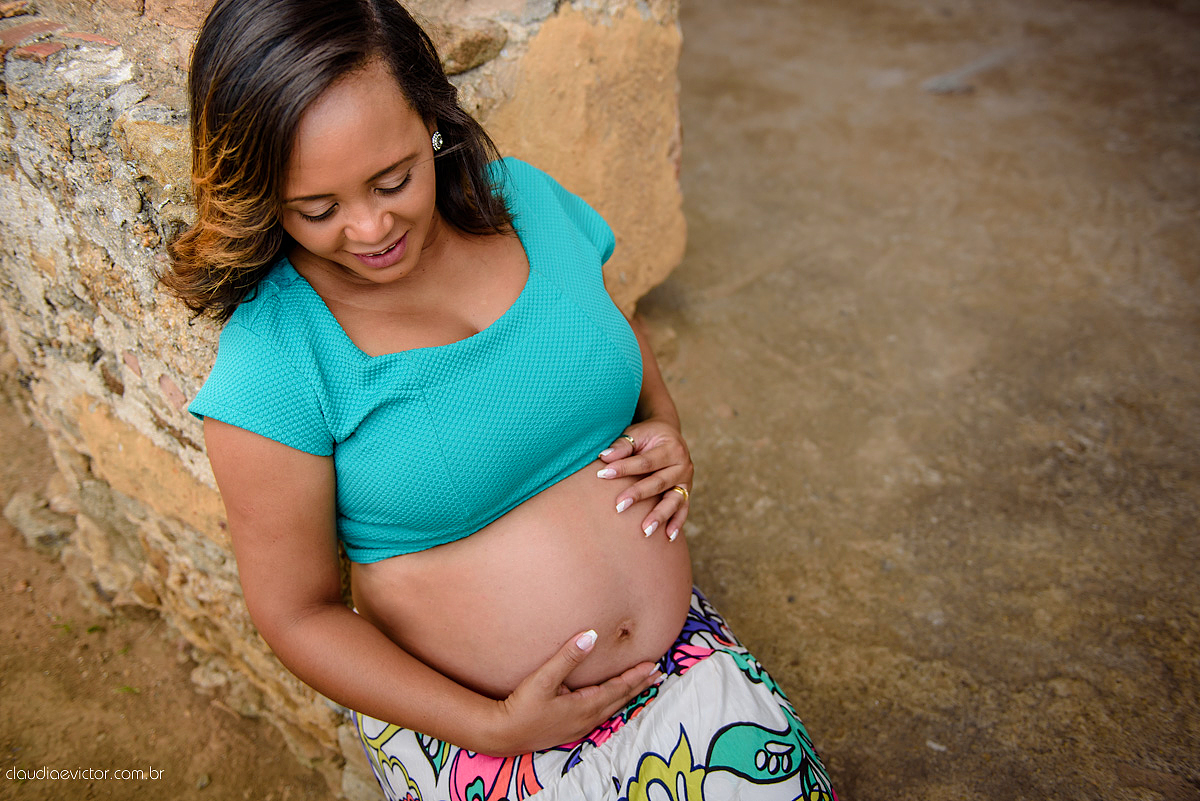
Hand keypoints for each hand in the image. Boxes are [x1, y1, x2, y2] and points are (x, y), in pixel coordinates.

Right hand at [486, 630, 659, 755]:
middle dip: (639, 687)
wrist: (503, 734)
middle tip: (658, 676)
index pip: (618, 689)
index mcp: (585, 705)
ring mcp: (579, 726)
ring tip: (640, 688)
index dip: (636, 677)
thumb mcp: (544, 678)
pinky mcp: (570, 729)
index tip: (653, 666)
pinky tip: (611, 703)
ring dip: (628, 696)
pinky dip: (613, 705)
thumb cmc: (522, 706)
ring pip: (612, 709)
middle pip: (620, 700)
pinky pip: (601, 715)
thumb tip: (591, 636)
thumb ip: (568, 657)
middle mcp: (587, 718)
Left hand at [597, 418, 693, 540]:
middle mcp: (683, 465)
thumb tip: (605, 457)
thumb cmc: (647, 436)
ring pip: (673, 500)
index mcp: (672, 447)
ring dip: (659, 516)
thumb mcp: (636, 434)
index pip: (645, 462)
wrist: (668, 435)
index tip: (603, 474)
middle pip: (658, 483)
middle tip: (619, 506)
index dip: (624, 468)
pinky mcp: (687, 492)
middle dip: (638, 495)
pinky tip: (668, 537)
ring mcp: (687, 481)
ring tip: (645, 531)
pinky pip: (683, 510)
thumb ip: (622, 445)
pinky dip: (677, 523)